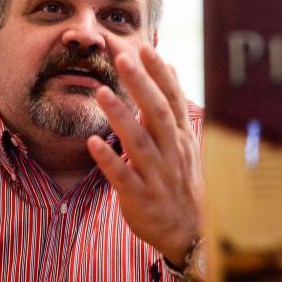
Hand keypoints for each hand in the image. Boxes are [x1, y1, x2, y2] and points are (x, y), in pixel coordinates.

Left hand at [87, 45, 202, 266]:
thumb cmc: (181, 183)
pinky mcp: (140, 198)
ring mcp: (156, 176)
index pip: (172, 99)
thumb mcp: (183, 144)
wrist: (189, 233)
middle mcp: (171, 153)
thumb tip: (170, 68)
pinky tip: (93, 143)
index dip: (160, 74)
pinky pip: (123, 176)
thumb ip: (173, 108)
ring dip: (120, 116)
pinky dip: (109, 160)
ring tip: (100, 91)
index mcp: (181, 139)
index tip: (145, 48)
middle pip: (157, 113)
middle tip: (123, 57)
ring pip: (139, 142)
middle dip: (141, 84)